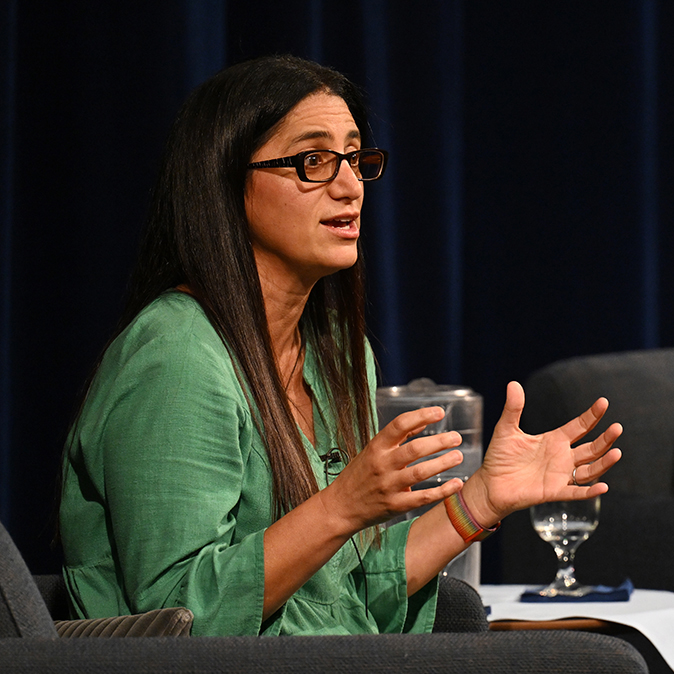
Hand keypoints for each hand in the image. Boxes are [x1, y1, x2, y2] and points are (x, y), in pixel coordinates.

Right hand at [319, 406, 464, 533]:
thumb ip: (398, 437)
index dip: (421, 416)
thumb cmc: (359, 475)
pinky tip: (456, 484)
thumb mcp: (372, 450)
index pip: (399, 425)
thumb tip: (423, 421)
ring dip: (442, 463)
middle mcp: (382, 464)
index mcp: (376, 447)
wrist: (341, 506)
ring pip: (420, 472)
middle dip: (439, 442)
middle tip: (456, 437)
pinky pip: (423, 497)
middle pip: (414, 449)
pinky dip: (442, 491)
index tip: (439, 412)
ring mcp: (389, 486)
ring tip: (458, 456)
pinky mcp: (396, 505)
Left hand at [462, 381, 621, 526]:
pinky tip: (603, 487)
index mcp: (553, 440)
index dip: (592, 415)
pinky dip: (589, 491)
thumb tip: (513, 384)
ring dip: (603, 463)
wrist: (490, 483)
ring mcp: (560, 475)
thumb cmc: (499, 457)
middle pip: (591, 448)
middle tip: (617, 427)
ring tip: (616, 453)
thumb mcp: (506, 429)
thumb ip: (513, 408)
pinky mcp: (553, 491)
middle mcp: (562, 457)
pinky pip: (576, 492)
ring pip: (589, 469)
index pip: (579, 426)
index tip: (603, 403)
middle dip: (605, 439)